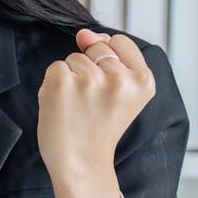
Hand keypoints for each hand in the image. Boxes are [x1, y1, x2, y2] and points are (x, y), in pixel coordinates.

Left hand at [36, 29, 155, 185]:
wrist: (81, 164)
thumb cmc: (98, 128)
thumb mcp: (121, 92)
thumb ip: (109, 56)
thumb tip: (85, 33)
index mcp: (143, 81)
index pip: (121, 42)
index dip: (110, 62)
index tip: (110, 91)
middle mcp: (120, 79)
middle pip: (96, 48)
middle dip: (90, 69)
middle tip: (94, 105)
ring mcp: (90, 80)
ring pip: (74, 58)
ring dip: (71, 79)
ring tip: (78, 108)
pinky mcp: (62, 82)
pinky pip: (55, 67)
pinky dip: (54, 85)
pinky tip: (63, 107)